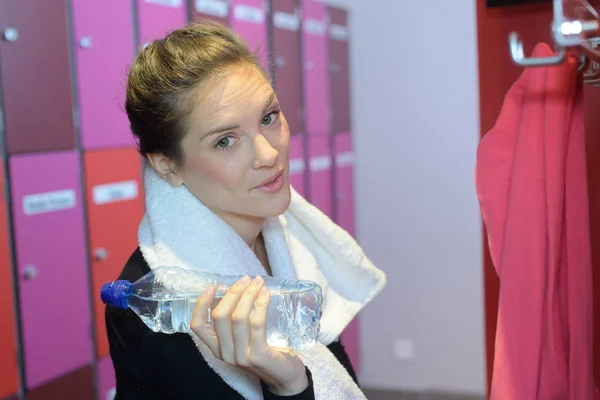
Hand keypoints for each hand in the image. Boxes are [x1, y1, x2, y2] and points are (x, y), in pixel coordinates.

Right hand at [190, 276, 308, 395]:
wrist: (285, 377)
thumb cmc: (264, 351)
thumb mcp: (243, 338)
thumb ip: (235, 320)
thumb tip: (233, 289)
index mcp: (217, 348)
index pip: (198, 326)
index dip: (201, 304)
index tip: (212, 286)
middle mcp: (225, 354)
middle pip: (220, 317)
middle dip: (232, 293)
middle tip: (246, 279)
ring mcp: (241, 356)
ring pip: (238, 318)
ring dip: (248, 295)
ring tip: (258, 283)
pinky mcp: (258, 355)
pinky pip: (256, 324)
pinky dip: (261, 304)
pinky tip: (265, 294)